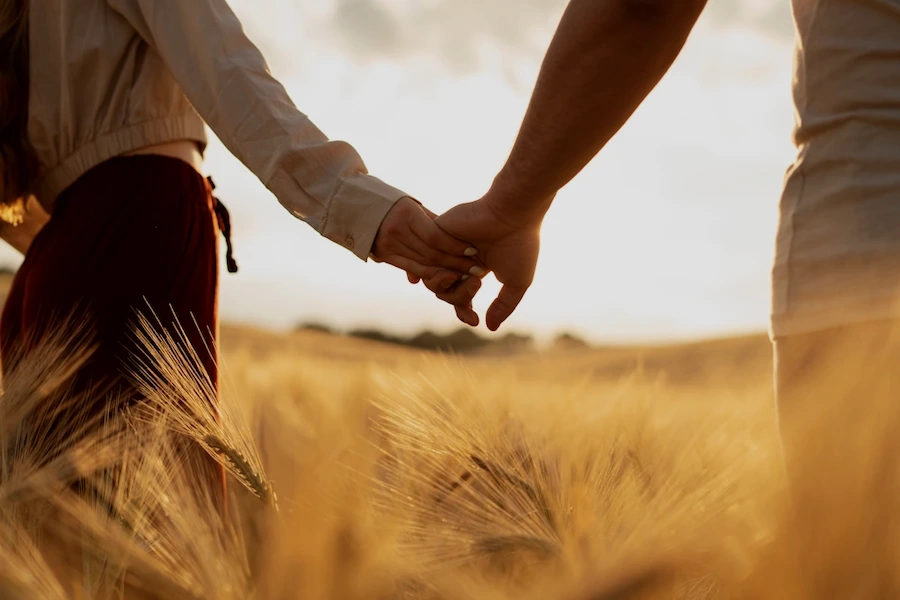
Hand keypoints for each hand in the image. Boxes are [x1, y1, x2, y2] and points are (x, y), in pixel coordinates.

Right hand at [371, 197, 481, 293]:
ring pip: (423, 263)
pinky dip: (430, 274)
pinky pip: (411, 268)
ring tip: (466, 276)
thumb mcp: (413, 206)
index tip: (473, 251)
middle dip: (456, 263)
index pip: (435, 236)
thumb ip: (433, 222)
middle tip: (477, 270)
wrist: (357, 206)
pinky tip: (446, 277)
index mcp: (406, 214)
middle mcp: (396, 231)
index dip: (455, 246)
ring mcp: (388, 245)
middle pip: (431, 253)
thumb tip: (457, 239)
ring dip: (446, 271)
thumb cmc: (394, 203)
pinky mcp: (384, 256)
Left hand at [434, 195, 541, 330]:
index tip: (474, 320)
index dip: (463, 311)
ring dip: (451, 285)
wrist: (513, 214)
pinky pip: (424, 262)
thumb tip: (489, 328)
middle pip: (444, 292)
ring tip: (472, 274)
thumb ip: (502, 306)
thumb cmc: (520, 245)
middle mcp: (458, 257)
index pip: (459, 296)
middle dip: (460, 296)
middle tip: (478, 281)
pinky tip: (456, 267)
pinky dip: (439, 269)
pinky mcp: (435, 233)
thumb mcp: (516, 282)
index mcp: (476, 267)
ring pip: (432, 281)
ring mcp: (446, 246)